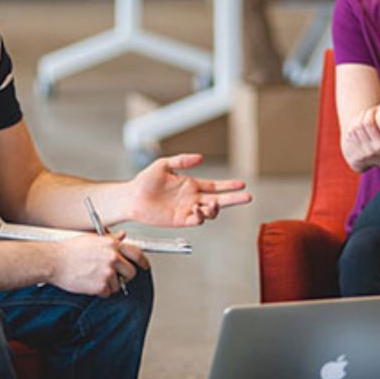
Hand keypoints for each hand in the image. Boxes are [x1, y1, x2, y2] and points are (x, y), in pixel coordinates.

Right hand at [48, 232, 148, 297]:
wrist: (53, 262)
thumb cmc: (69, 250)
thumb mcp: (92, 239)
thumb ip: (110, 239)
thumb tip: (122, 236)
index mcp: (112, 244)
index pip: (137, 253)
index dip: (143, 261)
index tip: (144, 266)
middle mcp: (112, 258)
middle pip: (131, 272)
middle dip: (125, 276)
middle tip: (115, 275)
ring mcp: (107, 272)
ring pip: (119, 284)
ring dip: (110, 284)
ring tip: (95, 277)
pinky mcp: (100, 286)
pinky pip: (108, 293)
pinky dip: (101, 291)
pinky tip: (90, 282)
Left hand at [128, 154, 251, 226]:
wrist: (132, 198)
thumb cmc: (145, 181)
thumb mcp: (164, 164)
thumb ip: (182, 161)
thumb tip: (200, 157)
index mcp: (191, 184)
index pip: (215, 186)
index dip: (229, 185)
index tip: (241, 184)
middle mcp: (192, 198)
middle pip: (219, 200)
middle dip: (234, 199)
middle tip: (247, 197)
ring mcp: (187, 210)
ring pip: (210, 212)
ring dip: (214, 208)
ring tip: (213, 203)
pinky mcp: (180, 220)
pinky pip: (196, 221)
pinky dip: (201, 216)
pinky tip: (197, 209)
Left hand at [342, 106, 379, 173]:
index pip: (368, 124)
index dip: (368, 113)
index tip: (374, 109)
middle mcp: (370, 150)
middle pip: (358, 127)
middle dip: (361, 115)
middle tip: (367, 111)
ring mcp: (363, 154)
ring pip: (351, 132)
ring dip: (355, 121)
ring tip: (363, 117)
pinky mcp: (358, 156)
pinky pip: (349, 139)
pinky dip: (351, 130)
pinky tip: (357, 125)